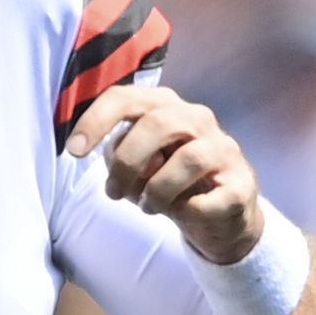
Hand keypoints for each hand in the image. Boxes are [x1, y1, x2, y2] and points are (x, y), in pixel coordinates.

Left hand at [70, 81, 263, 264]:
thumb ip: (121, 154)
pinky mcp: (241, 186)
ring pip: (187, 159)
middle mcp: (198, 120)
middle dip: (127, 162)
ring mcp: (224, 150)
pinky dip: (188, 211)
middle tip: (114, 192)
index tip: (74, 151)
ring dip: (157, 191)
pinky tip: (185, 214)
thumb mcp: (139, 166)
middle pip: (158, 123)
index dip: (96, 120)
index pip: (126, 97)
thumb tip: (110, 155)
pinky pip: (208, 200)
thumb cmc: (173, 184)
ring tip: (150, 207)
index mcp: (166, 108)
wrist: (224, 217)